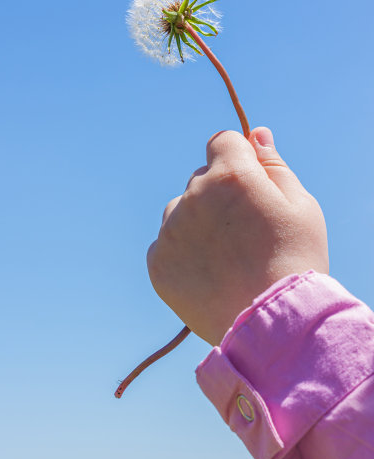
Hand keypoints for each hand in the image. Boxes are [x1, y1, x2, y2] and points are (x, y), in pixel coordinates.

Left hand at [147, 128, 328, 345]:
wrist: (271, 324)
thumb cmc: (295, 260)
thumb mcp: (300, 205)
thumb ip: (273, 164)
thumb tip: (255, 134)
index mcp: (230, 174)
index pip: (222, 142)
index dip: (238, 159)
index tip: (248, 184)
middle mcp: (193, 195)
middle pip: (201, 178)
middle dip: (219, 194)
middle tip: (244, 232)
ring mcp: (171, 230)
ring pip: (181, 211)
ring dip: (197, 222)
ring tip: (226, 258)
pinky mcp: (157, 261)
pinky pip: (166, 243)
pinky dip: (182, 252)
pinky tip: (208, 273)